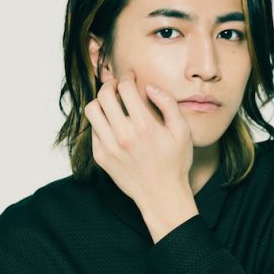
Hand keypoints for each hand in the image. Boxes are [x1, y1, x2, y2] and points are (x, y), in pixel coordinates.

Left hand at [85, 73, 198, 241]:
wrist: (162, 195)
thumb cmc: (175, 163)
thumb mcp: (182, 131)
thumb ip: (167, 103)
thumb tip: (150, 87)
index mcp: (144, 125)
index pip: (125, 87)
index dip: (127, 77)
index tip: (131, 78)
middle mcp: (123, 135)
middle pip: (104, 95)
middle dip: (111, 85)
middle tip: (118, 87)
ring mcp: (109, 147)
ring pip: (92, 110)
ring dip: (101, 102)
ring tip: (111, 104)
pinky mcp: (101, 157)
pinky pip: (92, 130)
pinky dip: (100, 122)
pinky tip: (112, 125)